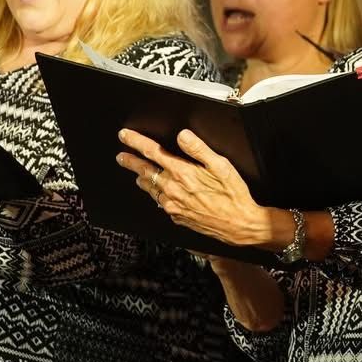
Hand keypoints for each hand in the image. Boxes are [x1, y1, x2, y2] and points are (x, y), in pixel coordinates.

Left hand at [116, 128, 282, 248]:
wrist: (240, 225)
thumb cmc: (234, 196)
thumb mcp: (221, 166)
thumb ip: (199, 149)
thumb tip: (182, 135)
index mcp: (182, 173)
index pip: (152, 153)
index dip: (136, 142)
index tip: (125, 136)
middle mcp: (173, 190)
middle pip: (144, 171)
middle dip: (131, 162)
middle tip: (121, 156)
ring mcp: (172, 206)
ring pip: (150, 189)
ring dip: (142, 179)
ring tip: (137, 175)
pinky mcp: (177, 217)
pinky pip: (160, 203)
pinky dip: (156, 194)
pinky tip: (159, 193)